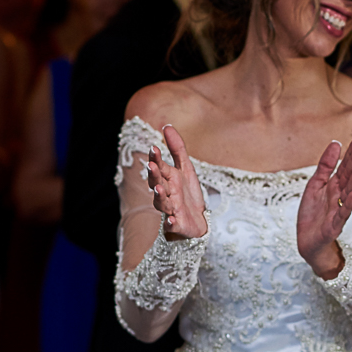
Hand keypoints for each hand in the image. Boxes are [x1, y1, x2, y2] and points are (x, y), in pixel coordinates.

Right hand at [147, 125, 207, 239]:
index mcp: (167, 179)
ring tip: (158, 189)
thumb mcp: (186, 169)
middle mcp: (166, 194)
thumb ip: (176, 149)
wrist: (200, 220)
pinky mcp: (177, 224)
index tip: (154, 148)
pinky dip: (170, 223)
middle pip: (157, 183)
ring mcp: (170, 209)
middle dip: (154, 175)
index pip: (158, 167)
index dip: (155, 158)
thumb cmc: (188, 194)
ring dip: (158, 197)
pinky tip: (171, 220)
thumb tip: (166, 126)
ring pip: (161, 203)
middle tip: (152, 166)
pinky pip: (172, 225)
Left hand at [297, 137, 351, 278]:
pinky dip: (349, 204)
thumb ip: (325, 166)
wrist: (307, 240)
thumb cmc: (313, 212)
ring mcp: (339, 210)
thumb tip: (335, 143)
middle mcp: (340, 196)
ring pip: (350, 191)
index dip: (351, 153)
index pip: (345, 167)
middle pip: (350, 176)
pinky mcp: (335, 225)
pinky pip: (343, 213)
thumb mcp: (315, 184)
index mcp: (335, 185)